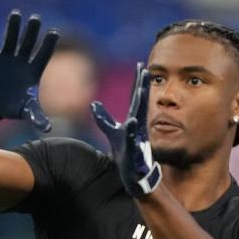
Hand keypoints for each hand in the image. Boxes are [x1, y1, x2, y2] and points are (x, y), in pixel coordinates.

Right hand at [0, 10, 58, 131]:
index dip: (48, 44)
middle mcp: (21, 61)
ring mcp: (6, 58)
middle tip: (35, 18)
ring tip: (15, 14)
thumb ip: (36, 117)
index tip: (54, 32)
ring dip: (13, 28)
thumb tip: (47, 129)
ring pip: (11, 39)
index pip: (43, 55)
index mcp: (33, 71)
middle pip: (28, 43)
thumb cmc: (13, 107)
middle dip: (32, 31)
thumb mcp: (26, 111)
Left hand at [91, 63, 161, 196]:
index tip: (140, 64)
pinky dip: (132, 130)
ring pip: (139, 117)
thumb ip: (104, 118)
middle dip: (142, 85)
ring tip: (142, 88)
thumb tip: (93, 104)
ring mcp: (138, 137)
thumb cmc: (125, 152)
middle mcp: (138, 125)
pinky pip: (133, 139)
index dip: (137, 81)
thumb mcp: (112, 132)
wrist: (134, 174)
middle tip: (145, 69)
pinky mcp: (135, 150)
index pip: (136, 97)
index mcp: (134, 119)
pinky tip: (132, 121)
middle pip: (139, 102)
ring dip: (141, 103)